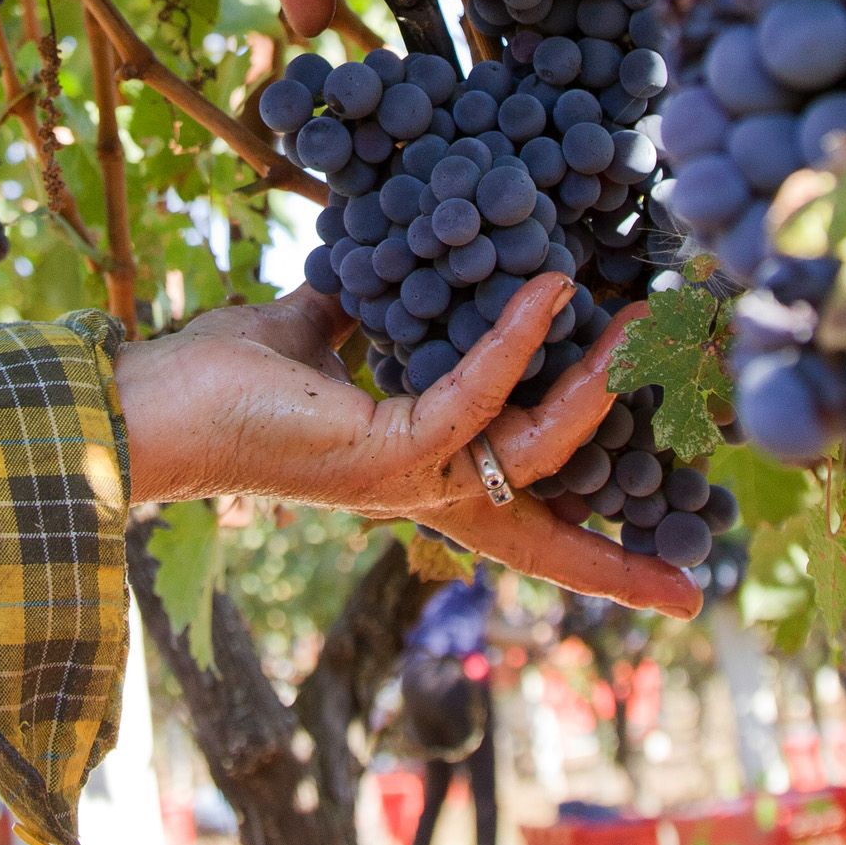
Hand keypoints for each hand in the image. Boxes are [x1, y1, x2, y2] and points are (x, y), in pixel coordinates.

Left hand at [112, 271, 705, 616]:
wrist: (149, 406)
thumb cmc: (217, 380)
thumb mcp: (311, 335)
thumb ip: (362, 307)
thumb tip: (389, 256)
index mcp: (415, 473)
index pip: (520, 523)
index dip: (593, 553)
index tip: (669, 589)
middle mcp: (420, 493)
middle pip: (547, 541)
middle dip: (624, 560)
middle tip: (696, 578)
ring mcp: (406, 479)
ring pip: (535, 450)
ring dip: (596, 385)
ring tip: (642, 324)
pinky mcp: (383, 453)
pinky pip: (473, 397)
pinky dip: (512, 339)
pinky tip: (544, 288)